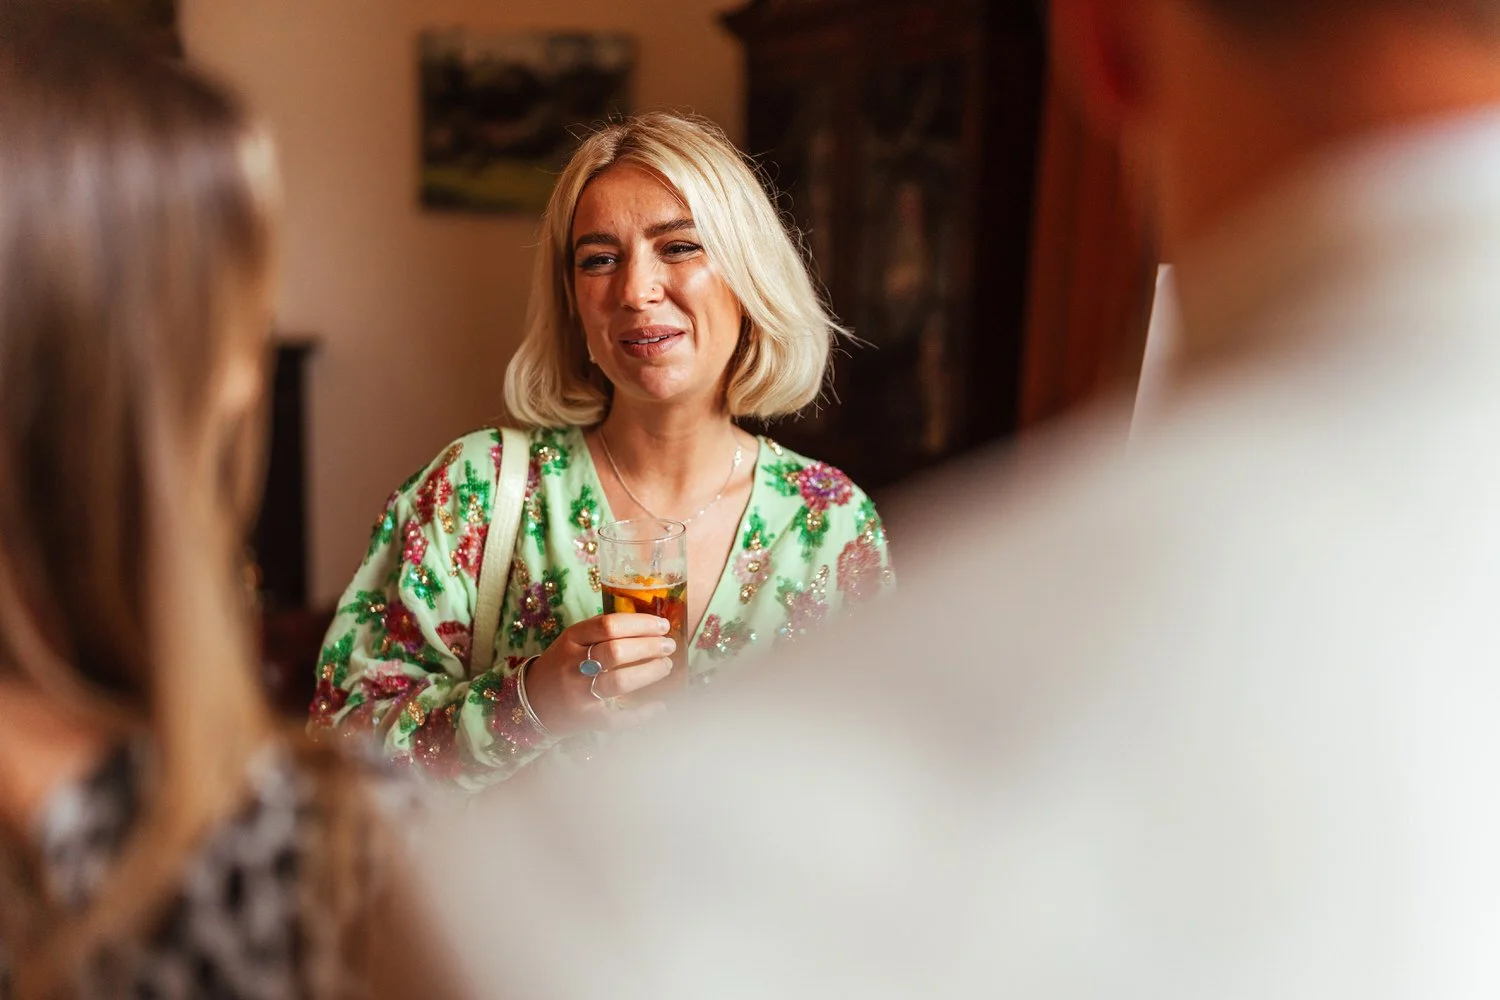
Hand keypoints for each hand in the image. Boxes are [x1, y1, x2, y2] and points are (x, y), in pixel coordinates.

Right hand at [524, 613, 675, 734]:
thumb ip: (601, 631)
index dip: (640, 624)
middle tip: (669, 645)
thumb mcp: (572, 640)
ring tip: (666, 666)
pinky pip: (618, 719)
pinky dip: (642, 714)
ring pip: (619, 682)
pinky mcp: (586, 719)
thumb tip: (647, 624)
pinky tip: (660, 707)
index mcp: (571, 639)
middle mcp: (572, 665)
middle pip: (616, 652)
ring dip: (649, 673)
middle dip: (649, 647)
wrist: (531, 701)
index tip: (662, 626)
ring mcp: (578, 694)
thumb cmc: (561, 665)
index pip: (608, 625)